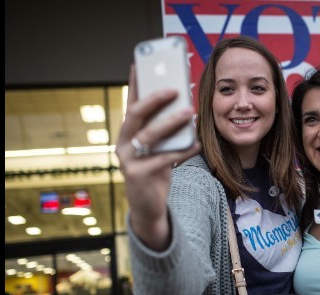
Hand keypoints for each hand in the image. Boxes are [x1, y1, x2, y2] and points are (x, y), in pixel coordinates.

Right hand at [115, 64, 200, 248]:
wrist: (148, 206)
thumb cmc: (155, 170)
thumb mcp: (158, 147)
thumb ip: (164, 129)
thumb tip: (184, 105)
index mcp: (126, 133)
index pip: (130, 103)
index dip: (134, 83)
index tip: (140, 63)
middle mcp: (123, 143)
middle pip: (136, 114)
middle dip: (155, 99)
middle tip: (175, 89)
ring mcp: (128, 159)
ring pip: (150, 135)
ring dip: (171, 122)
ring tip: (190, 112)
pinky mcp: (138, 175)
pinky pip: (164, 159)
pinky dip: (182, 150)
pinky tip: (196, 143)